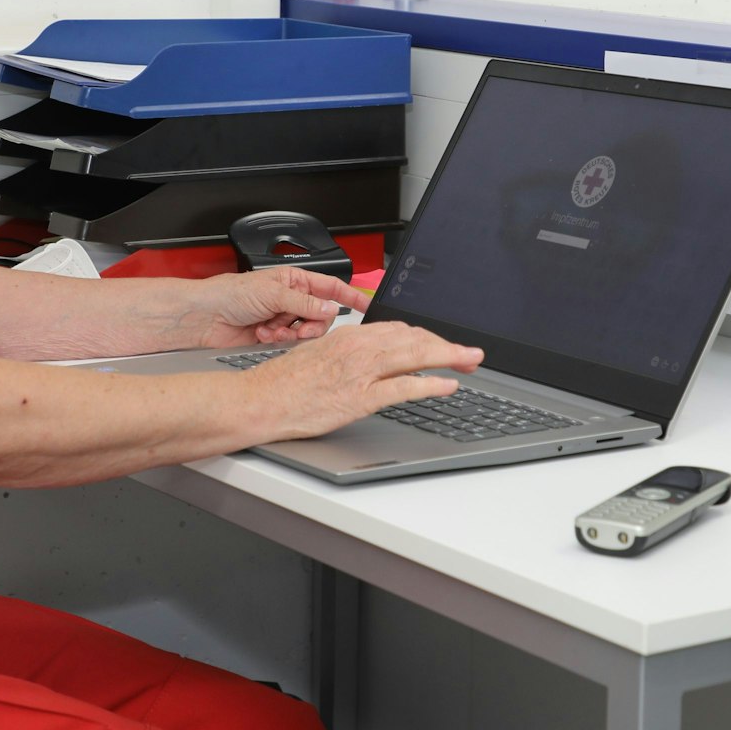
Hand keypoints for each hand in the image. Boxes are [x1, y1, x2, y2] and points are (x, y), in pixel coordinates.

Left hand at [189, 267, 372, 349]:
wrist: (205, 316)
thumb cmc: (230, 293)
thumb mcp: (273, 293)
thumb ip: (305, 303)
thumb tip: (330, 308)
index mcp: (295, 280)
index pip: (331, 287)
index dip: (350, 296)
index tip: (366, 306)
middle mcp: (291, 299)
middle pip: (321, 315)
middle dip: (311, 323)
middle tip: (296, 327)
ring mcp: (283, 318)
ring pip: (307, 332)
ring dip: (291, 332)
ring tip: (272, 328)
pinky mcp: (274, 336)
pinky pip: (291, 343)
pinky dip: (278, 339)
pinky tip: (262, 333)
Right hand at [245, 321, 483, 439]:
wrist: (259, 400)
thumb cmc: (282, 384)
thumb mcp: (318, 355)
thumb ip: (347, 354)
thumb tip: (370, 360)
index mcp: (348, 336)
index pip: (399, 329)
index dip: (428, 336)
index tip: (444, 344)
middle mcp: (358, 348)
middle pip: (414, 338)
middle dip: (447, 344)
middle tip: (470, 353)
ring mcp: (360, 372)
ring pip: (415, 355)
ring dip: (449, 356)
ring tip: (470, 361)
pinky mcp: (359, 397)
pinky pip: (403, 387)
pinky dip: (430, 384)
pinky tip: (447, 385)